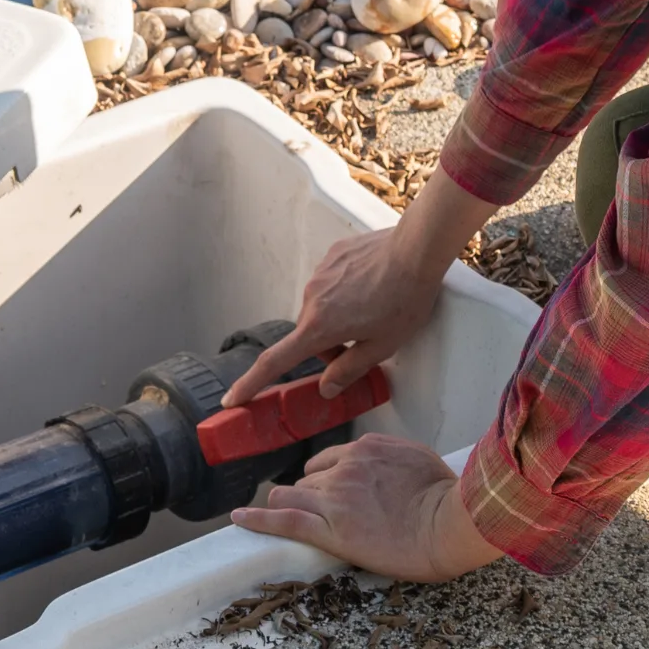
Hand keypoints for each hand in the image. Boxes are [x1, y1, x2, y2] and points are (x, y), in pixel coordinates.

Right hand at [228, 169, 500, 404]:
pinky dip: (346, 292)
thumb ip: (350, 370)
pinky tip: (373, 286)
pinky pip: (331, 283)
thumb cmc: (404, 299)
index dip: (251, 384)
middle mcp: (311, 299)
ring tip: (376, 309)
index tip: (232, 398)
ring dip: (339, 317)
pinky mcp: (332, 256)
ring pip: (321, 309)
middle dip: (330, 346)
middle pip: (310, 335)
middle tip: (364, 343)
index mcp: (319, 327)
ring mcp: (320, 274)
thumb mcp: (382, 346)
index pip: (275, 362)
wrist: (416, 250)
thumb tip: (326, 388)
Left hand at [230, 434, 501, 582]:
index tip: (327, 491)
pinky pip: (284, 520)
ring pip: (292, 497)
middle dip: (309, 495)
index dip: (324, 478)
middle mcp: (344, 468)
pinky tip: (240, 520)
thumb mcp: (418, 460)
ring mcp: (335, 498)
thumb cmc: (446, 495)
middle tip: (321, 516)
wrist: (451, 522)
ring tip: (286, 521)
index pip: (328, 461)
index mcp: (366, 449)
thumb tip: (383, 467)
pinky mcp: (331, 529)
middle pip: (308, 479)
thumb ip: (390, 459)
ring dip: (291, 508)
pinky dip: (259, 520)